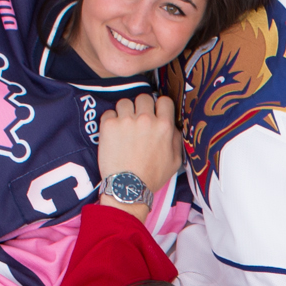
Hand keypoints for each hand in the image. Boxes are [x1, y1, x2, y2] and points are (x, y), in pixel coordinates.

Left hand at [97, 94, 182, 215]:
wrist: (128, 187)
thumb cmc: (152, 176)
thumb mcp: (175, 161)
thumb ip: (176, 140)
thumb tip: (174, 127)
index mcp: (164, 126)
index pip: (164, 100)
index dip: (159, 106)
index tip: (155, 113)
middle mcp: (145, 119)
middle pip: (143, 97)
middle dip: (141, 107)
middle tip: (138, 120)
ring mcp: (126, 120)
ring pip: (124, 102)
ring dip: (125, 112)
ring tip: (124, 127)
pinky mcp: (109, 125)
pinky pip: (109, 112)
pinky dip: (110, 121)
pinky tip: (114, 134)